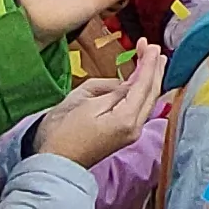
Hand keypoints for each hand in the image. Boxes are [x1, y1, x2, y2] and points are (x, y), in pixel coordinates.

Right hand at [35, 40, 165, 166]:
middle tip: (153, 48)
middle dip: (154, 69)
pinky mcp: (124, 134)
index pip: (144, 86)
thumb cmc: (63, 131)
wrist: (54, 162)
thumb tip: (129, 83)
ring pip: (147, 101)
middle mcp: (135, 128)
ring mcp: (131, 133)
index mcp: (126, 119)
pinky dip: (142, 92)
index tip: (152, 45)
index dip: (149, 63)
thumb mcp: (85, 102)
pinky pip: (139, 108)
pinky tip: (141, 82)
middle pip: (151, 94)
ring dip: (150, 79)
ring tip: (154, 60)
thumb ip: (112, 91)